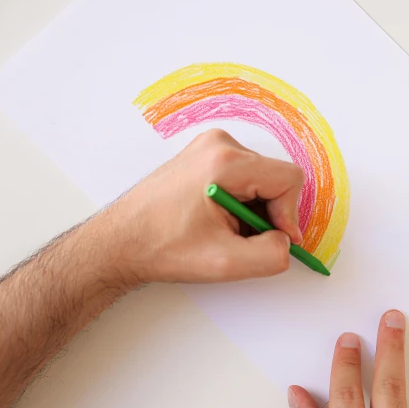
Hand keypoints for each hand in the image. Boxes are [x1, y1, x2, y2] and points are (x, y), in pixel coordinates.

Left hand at [101, 129, 303, 283]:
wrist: (119, 243)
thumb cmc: (162, 247)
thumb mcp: (226, 262)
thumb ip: (272, 254)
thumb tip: (287, 242)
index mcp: (226, 161)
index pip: (288, 179)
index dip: (289, 214)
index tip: (273, 239)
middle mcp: (219, 144)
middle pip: (275, 178)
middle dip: (268, 214)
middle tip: (242, 240)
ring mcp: (210, 148)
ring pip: (261, 180)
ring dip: (254, 211)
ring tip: (224, 232)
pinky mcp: (204, 157)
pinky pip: (244, 178)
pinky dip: (241, 204)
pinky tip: (218, 222)